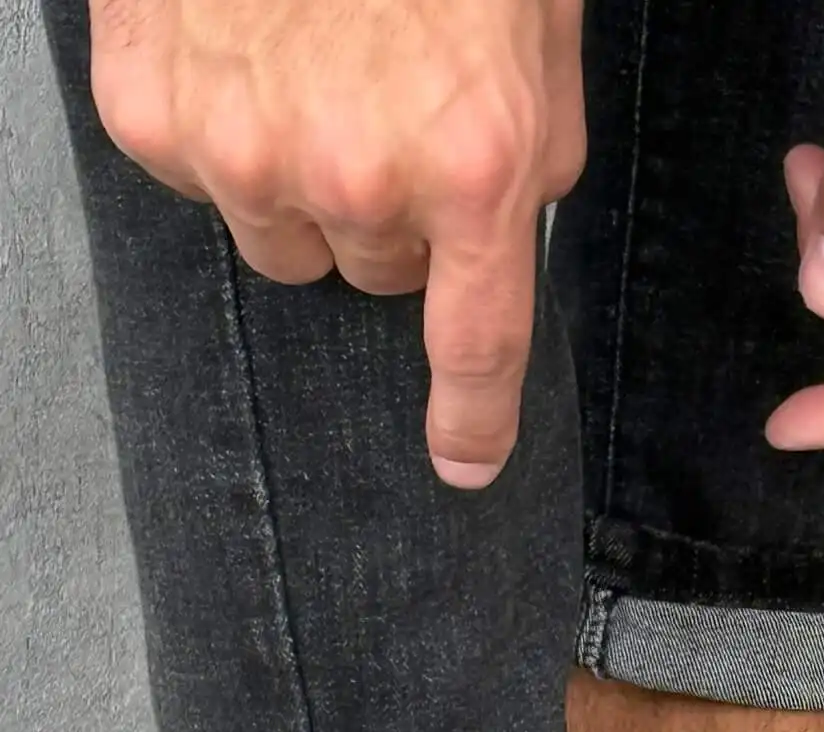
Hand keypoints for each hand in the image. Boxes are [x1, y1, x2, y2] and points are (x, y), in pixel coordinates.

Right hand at [89, 0, 584, 485]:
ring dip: (300, 176)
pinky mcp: (150, 109)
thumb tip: (492, 249)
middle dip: (390, 210)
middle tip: (386, 102)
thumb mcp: (536, 46)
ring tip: (309, 59)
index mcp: (474, 162)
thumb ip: (523, 163)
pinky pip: (197, 173)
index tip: (467, 460)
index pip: (478, 341)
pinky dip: (221, 120)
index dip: (475, 414)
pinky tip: (242, 40)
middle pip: (373, 275)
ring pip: (282, 236)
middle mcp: (356, 176)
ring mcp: (240, 149)